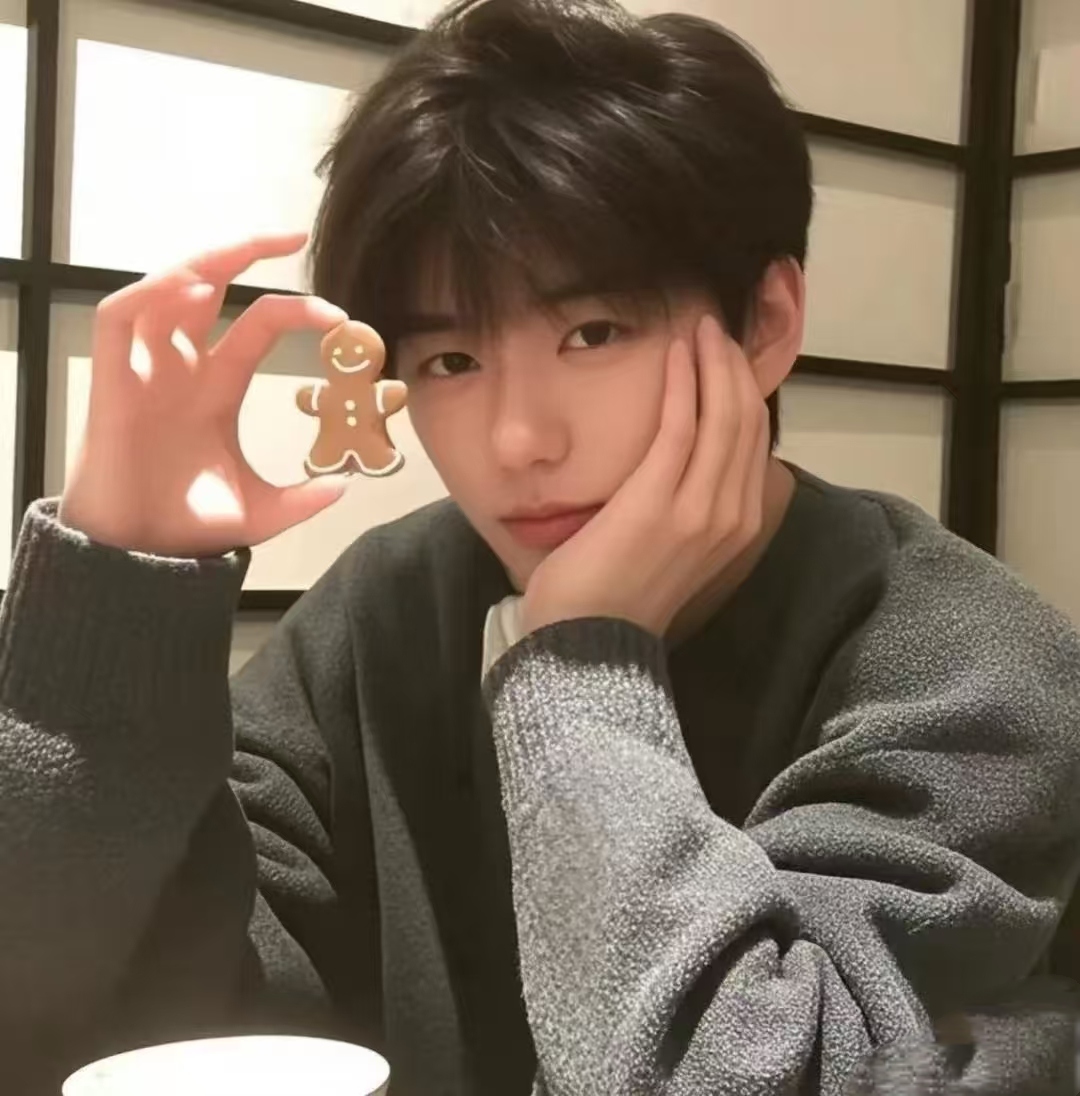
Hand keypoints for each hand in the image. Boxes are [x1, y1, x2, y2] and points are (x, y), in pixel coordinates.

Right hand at [60, 233, 351, 557]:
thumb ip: (303, 499)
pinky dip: (149, 295)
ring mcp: (147, 371)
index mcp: (218, 386)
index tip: (342, 317)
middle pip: (209, 288)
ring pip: (165, 291)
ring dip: (202, 263)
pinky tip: (188, 287)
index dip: (296, 310)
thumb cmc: (188, 526)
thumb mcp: (261, 511)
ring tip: (244, 249)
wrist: (140, 557)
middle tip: (293, 236)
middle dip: (245, 253)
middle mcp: (183, 367)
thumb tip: (345, 485)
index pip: (258, 324)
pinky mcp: (113, 383)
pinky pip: (120, 320)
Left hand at [522, 314, 768, 636]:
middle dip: (734, 367)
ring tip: (699, 329)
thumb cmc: (618, 596)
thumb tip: (679, 460)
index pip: (754, 441)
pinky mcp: (658, 501)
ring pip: (724, 415)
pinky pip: (681, 425)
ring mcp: (699, 510)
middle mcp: (731, 515)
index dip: (743, 391)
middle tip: (714, 328)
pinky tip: (675, 352)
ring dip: (713, 363)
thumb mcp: (669, 547)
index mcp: (738, 527)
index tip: (724, 356)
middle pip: (747, 421)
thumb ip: (686, 504)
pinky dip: (682, 381)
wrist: (585, 646)